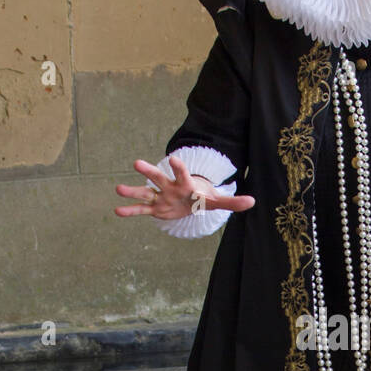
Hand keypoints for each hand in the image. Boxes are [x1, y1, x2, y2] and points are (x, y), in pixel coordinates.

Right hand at [114, 155, 255, 221]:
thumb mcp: (217, 201)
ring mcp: (161, 196)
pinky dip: (130, 211)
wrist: (192, 201)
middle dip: (150, 171)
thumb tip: (253, 202)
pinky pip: (141, 209)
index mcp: (186, 185)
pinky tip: (117, 211)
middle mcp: (170, 187)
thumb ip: (232, 202)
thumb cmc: (204, 198)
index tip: (173, 158)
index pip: (183, 174)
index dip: (179, 168)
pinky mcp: (155, 207)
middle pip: (159, 178)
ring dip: (132, 191)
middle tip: (137, 163)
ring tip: (118, 189)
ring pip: (145, 192)